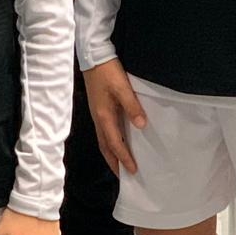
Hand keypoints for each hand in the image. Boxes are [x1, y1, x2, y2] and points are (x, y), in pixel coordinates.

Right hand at [81, 60, 146, 175]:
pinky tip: (117, 142)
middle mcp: (98, 119)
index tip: (133, 171)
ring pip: (103, 140)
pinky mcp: (98, 109)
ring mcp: (97, 114)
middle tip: (123, 176)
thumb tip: (141, 126)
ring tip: (120, 164)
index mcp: (104, 117)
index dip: (124, 158)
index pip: (115, 144)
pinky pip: (104, 132)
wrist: (93, 57)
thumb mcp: (122, 88)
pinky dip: (110, 143)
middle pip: (105, 147)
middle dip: (113, 163)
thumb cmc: (108, 73)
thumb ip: (132, 107)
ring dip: (111, 154)